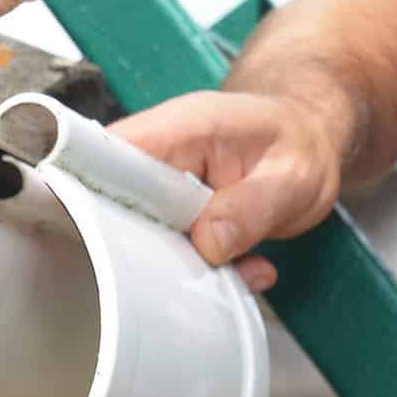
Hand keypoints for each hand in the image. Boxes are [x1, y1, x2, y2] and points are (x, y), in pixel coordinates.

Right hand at [111, 91, 354, 295]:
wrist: (306, 139)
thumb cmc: (298, 144)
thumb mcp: (293, 178)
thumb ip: (252, 208)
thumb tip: (208, 243)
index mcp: (180, 128)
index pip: (106, 154)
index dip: (90, 194)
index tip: (109, 240)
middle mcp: (156, 154)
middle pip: (108, 202)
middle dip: (141, 247)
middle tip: (193, 268)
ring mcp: (156, 184)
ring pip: (134, 232)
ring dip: (177, 263)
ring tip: (234, 268)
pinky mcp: (163, 210)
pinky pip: (159, 244)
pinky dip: (194, 267)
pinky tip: (238, 267)